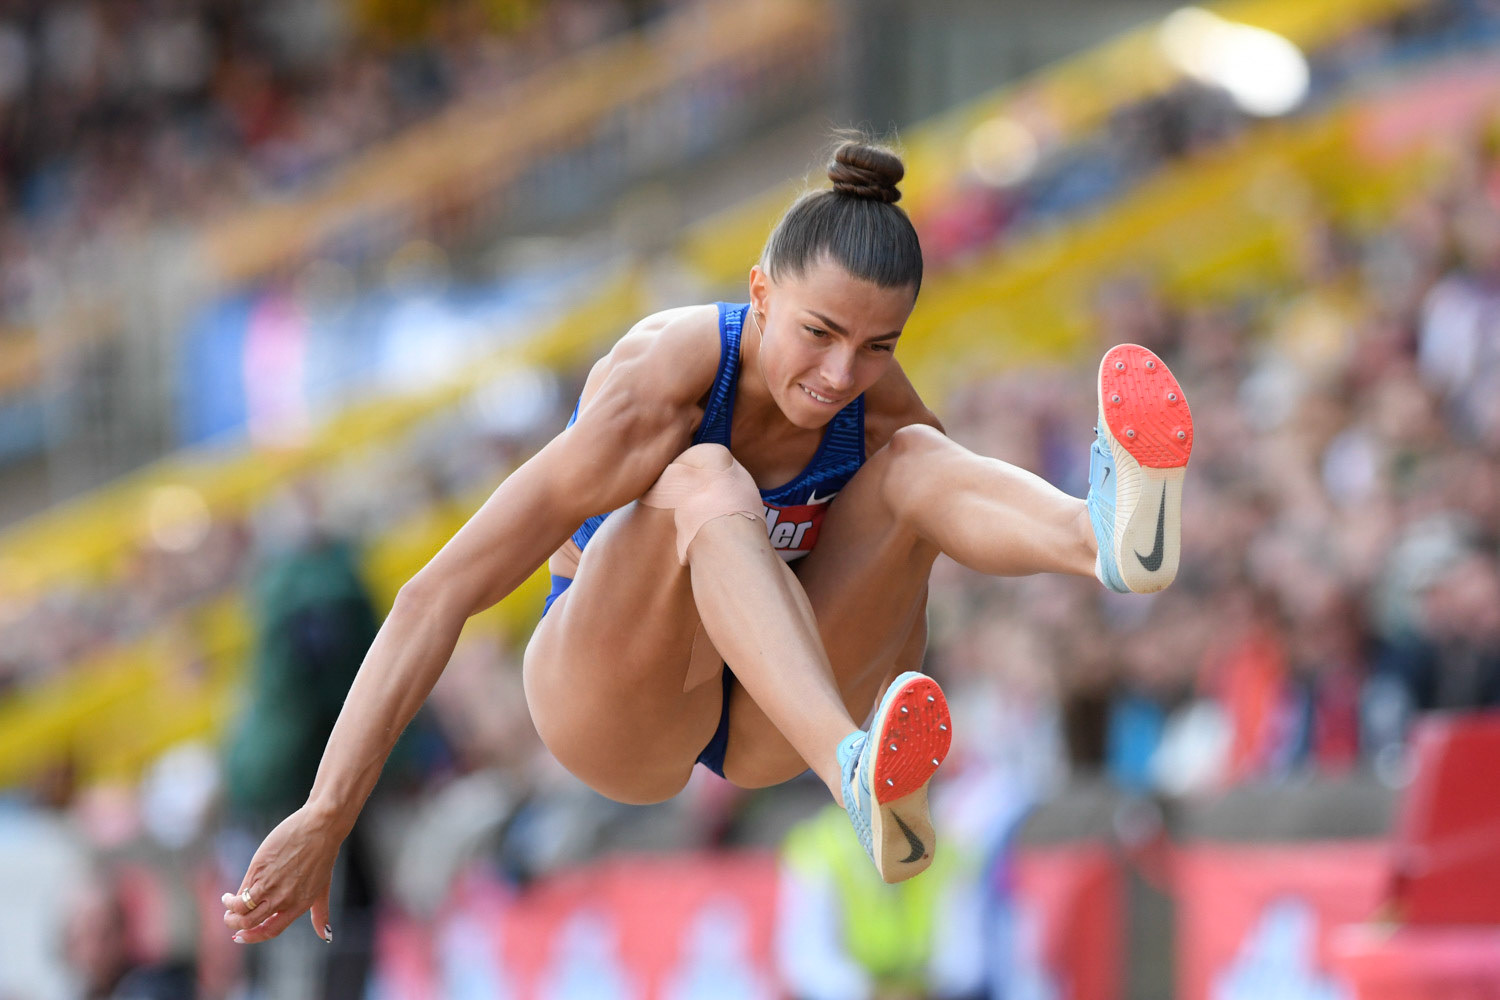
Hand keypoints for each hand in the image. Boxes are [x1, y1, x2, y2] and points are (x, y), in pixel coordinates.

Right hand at [221, 805, 341, 943]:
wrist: (321, 826)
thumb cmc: (323, 854)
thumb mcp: (323, 888)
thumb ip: (320, 913)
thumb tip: (325, 936)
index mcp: (298, 905)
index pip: (270, 930)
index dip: (253, 937)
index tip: (240, 936)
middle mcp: (283, 899)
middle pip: (250, 923)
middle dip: (235, 925)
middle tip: (230, 918)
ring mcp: (270, 885)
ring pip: (241, 910)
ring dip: (230, 912)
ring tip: (228, 903)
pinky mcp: (259, 870)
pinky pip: (241, 892)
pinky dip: (231, 898)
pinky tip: (230, 894)